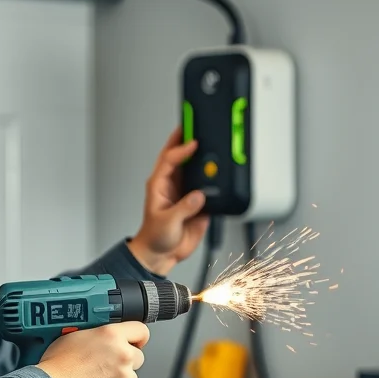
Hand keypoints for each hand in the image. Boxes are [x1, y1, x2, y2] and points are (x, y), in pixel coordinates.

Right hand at [36, 322, 148, 377]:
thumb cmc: (56, 366)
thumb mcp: (73, 337)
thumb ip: (97, 336)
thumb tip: (101, 339)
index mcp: (111, 336)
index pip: (140, 331)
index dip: (136, 337)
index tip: (134, 342)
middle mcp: (122, 356)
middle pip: (137, 357)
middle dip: (125, 361)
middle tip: (105, 366)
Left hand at [128, 127, 209, 275]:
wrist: (162, 254)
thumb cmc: (156, 237)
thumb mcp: (167, 222)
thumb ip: (183, 208)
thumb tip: (198, 196)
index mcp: (159, 184)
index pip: (170, 159)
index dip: (181, 148)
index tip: (193, 142)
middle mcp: (172, 185)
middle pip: (181, 156)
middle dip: (188, 138)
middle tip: (198, 123)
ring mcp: (186, 192)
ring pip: (195, 168)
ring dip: (203, 156)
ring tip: (213, 141)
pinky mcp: (198, 202)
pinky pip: (208, 186)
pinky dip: (214, 178)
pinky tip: (222, 170)